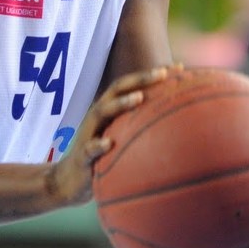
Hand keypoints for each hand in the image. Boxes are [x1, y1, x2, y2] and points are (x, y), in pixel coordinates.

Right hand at [48, 65, 176, 207]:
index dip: (152, 74)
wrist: (70, 181)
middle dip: (140, 79)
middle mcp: (98, 115)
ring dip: (121, 104)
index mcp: (109, 109)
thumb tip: (176, 123)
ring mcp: (88, 133)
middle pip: (117, 90)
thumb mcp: (120, 137)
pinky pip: (88, 149)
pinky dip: (97, 145)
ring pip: (101, 112)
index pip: (131, 85)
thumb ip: (140, 126)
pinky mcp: (81, 157)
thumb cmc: (102, 156)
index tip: (179, 67)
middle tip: (163, 73)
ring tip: (140, 98)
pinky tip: (109, 144)